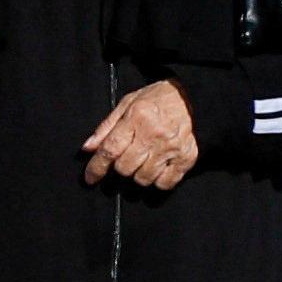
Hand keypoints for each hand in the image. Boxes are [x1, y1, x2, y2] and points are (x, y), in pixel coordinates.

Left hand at [81, 80, 199, 189]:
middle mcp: (153, 134)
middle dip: (120, 169)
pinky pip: (165, 183)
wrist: (193, 98)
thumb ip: (107, 127)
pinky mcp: (186, 158)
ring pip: (144, 178)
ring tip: (142, 164)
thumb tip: (88, 148)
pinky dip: (158, 181)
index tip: (90, 178)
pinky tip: (158, 170)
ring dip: (138, 176)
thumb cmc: (158, 100)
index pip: (110, 149)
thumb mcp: (129, 104)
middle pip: (125, 168)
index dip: (96, 167)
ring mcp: (171, 148)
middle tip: (125, 161)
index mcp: (136, 117)